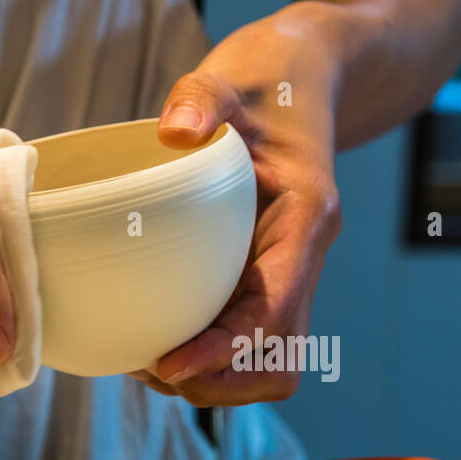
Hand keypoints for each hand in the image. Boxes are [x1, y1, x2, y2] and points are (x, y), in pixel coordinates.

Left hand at [131, 7, 341, 404]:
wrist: (303, 78)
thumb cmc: (266, 80)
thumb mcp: (229, 77)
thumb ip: (200, 97)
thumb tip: (172, 131)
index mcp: (307, 221)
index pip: (275, 311)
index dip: (226, 350)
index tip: (170, 365)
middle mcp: (305, 259)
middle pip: (279, 359)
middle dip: (220, 381)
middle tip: (153, 368)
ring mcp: (290, 275)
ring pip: (270, 363)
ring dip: (218, 381)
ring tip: (152, 365)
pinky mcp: (268, 279)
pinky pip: (249, 342)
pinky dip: (212, 358)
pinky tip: (161, 340)